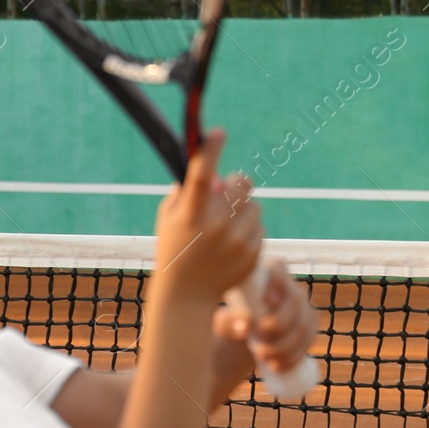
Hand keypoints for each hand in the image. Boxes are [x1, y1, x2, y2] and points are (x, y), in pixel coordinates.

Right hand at [152, 130, 260, 306]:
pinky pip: (259, 226)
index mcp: (191, 214)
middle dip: (235, 184)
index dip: (209, 151)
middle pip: (241, 183)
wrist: (186, 295)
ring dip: (242, 210)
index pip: (201, 176)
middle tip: (225, 194)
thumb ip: (186, 192)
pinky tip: (231, 246)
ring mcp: (237, 241)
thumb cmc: (174, 249)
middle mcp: (216, 226)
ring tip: (224, 229)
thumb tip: (210, 173)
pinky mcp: (253, 252)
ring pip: (253, 205)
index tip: (218, 132)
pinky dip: (248, 230)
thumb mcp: (169, 218)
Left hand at [212, 259, 317, 373]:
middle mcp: (287, 287)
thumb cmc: (230, 326)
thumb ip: (229, 323)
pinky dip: (295, 355)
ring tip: (264, 359)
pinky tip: (279, 366)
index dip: (277, 282)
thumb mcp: (224, 325)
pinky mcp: (307, 327)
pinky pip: (309, 339)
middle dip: (280, 325)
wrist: (239, 346)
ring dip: (286, 345)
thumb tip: (244, 326)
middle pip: (295, 301)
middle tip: (260, 343)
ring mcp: (301, 307)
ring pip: (304, 324)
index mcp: (265, 275)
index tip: (266, 304)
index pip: (277, 268)